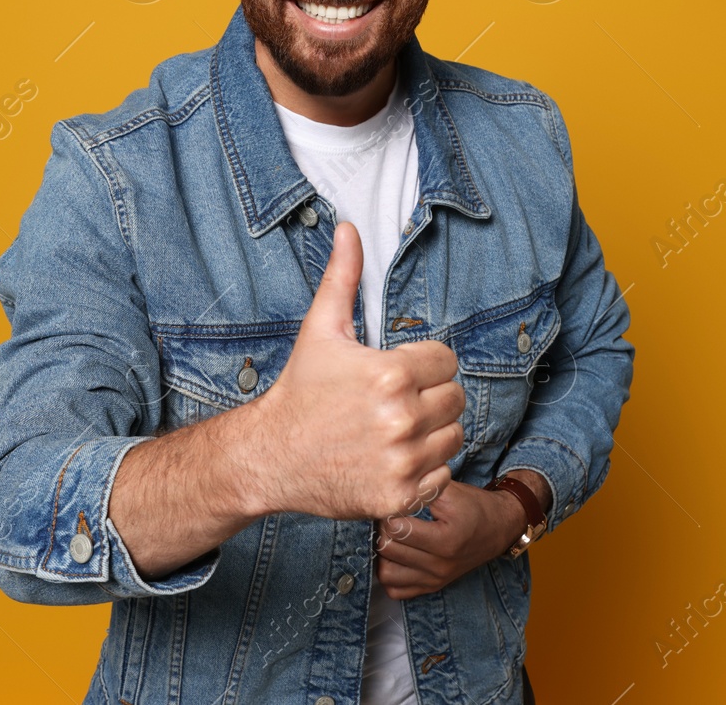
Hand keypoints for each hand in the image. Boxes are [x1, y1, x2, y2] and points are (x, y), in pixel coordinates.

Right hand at [250, 221, 465, 521]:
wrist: (270, 456)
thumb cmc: (300, 391)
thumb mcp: (321, 330)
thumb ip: (344, 278)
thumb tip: (349, 229)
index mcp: (391, 373)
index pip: (446, 361)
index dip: (424, 364)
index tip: (397, 373)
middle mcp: (402, 419)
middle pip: (454, 399)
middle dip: (429, 398)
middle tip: (392, 403)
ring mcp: (402, 461)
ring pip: (453, 438)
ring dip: (431, 434)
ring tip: (392, 430)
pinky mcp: (400, 495)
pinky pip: (443, 477)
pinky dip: (425, 471)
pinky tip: (391, 459)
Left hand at [373, 480, 527, 598]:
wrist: (498, 528)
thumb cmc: (474, 507)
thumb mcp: (451, 490)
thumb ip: (422, 488)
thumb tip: (392, 486)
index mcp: (446, 540)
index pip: (397, 529)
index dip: (390, 511)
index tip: (395, 503)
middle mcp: (440, 565)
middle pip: (388, 550)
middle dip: (382, 529)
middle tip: (389, 517)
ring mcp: (436, 580)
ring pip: (386, 574)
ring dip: (382, 554)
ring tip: (391, 537)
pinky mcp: (432, 587)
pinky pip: (396, 590)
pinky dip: (390, 574)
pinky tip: (396, 556)